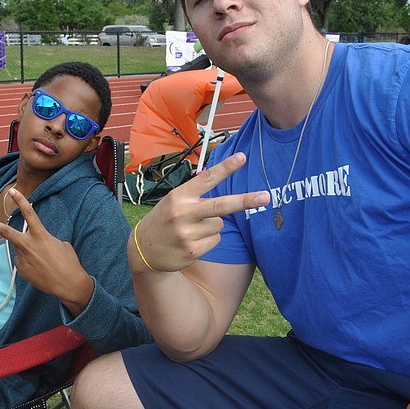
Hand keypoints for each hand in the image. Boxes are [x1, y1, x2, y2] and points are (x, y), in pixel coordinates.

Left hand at [0, 188, 93, 314]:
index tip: (12, 192)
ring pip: (18, 249)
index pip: (29, 213)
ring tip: (41, 260)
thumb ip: (45, 240)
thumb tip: (36, 244)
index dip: (20, 200)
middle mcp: (29, 245)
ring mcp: (23, 259)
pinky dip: (28, 263)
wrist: (68, 284)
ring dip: (26, 251)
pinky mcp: (21, 271)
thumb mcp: (60, 244)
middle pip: (7, 233)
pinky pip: (21, 262)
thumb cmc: (68, 262)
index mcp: (40, 235)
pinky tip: (39, 270)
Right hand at [132, 152, 268, 272]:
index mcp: (179, 196)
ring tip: (192, 228)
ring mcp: (187, 233)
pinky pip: (216, 240)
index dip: (226, 167)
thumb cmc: (164, 219)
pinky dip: (209, 240)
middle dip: (245, 201)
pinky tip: (192, 241)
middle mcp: (182, 213)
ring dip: (212, 226)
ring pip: (220, 224)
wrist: (143, 250)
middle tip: (266, 197)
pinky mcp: (192, 251)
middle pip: (221, 206)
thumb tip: (216, 175)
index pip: (207, 179)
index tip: (243, 157)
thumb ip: (194, 192)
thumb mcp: (173, 200)